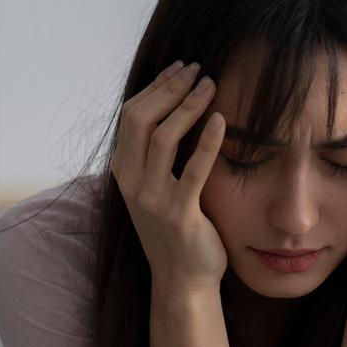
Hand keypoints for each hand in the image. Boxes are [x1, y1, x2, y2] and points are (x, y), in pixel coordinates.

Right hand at [110, 61, 228, 293]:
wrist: (183, 279)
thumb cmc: (178, 228)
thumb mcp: (159, 185)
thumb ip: (160, 153)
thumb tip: (176, 109)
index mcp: (124, 170)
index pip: (132, 115)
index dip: (156, 87)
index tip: (181, 67)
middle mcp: (131, 182)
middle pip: (140, 119)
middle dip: (169, 88)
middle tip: (197, 68)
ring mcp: (151, 199)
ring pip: (162, 138)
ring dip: (187, 106)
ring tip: (211, 84)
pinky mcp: (178, 214)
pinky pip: (193, 171)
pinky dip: (206, 142)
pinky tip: (221, 120)